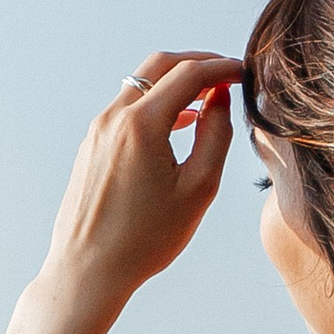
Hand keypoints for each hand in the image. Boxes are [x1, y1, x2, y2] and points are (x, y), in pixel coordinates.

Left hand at [38, 53, 242, 318]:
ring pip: (141, 85)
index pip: (189, 73)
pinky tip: (176, 126)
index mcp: (141, 124)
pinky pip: (126, 109)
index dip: (222, 67)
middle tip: (226, 75)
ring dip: (175, 84)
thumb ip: (215, 135)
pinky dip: (155, 104)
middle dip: (197, 63)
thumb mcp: (198, 189)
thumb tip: (220, 99)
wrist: (88, 270)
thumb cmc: (144, 239)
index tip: (244, 71)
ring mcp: (97, 131)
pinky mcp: (90, 146)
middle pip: (160, 65)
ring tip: (207, 102)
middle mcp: (113, 118)